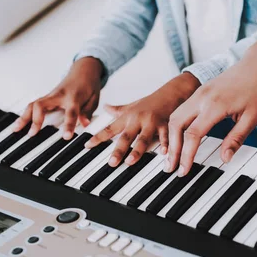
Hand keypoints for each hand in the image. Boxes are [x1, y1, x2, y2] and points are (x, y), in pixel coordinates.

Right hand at [13, 57, 103, 139]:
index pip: (70, 112)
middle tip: (32, 133)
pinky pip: (33, 106)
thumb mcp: (94, 98)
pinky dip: (25, 114)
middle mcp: (59, 96)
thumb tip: (84, 125)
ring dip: (24, 117)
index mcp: (74, 97)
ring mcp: (50, 96)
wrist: (83, 69)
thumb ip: (88, 112)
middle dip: (36, 120)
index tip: (66, 136)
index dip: (68, 124)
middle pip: (41, 105)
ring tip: (16, 130)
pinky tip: (18, 124)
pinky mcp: (46, 98)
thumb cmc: (89, 84)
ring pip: (34, 105)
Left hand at [85, 73, 200, 166]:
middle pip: (126, 137)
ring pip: (143, 138)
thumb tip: (105, 107)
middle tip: (112, 163)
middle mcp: (137, 120)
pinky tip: (164, 153)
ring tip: (131, 162)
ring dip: (137, 150)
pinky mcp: (165, 124)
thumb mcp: (131, 106)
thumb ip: (118, 110)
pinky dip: (165, 144)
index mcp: (128, 118)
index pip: (110, 129)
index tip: (87, 146)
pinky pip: (164, 136)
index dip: (98, 137)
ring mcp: (151, 122)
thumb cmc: (149, 102)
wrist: (168, 93)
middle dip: (118, 150)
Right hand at [167, 56, 256, 175]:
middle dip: (172, 148)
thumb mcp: (252, 118)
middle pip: (176, 125)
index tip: (184, 170)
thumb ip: (236, 139)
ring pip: (174, 117)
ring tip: (172, 156)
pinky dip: (175, 127)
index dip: (186, 155)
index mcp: (215, 106)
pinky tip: (177, 139)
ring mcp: (197, 93)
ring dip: (171, 137)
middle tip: (171, 167)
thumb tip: (224, 159)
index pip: (193, 134)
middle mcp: (201, 98)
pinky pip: (180, 111)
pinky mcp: (198, 93)